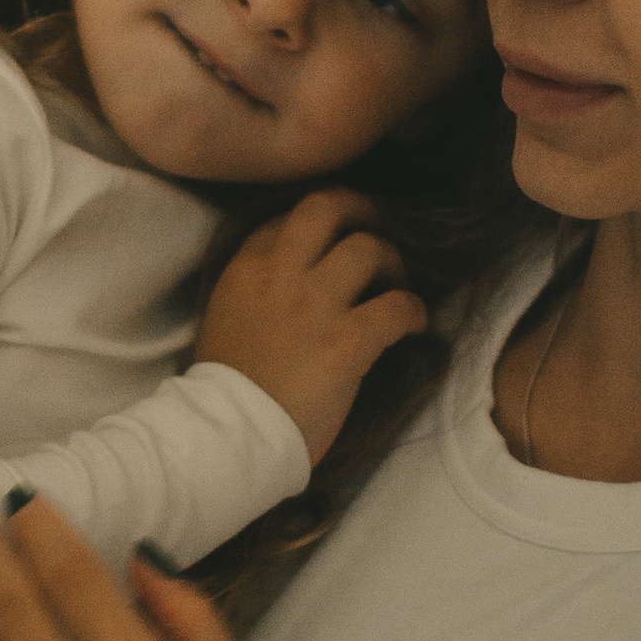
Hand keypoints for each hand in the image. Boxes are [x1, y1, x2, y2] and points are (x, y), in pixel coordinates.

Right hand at [195, 191, 426, 461]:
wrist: (232, 433)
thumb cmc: (227, 387)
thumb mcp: (226, 317)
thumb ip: (257, 289)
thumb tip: (298, 280)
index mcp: (245, 270)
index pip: (284, 218)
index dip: (318, 223)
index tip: (333, 239)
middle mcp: (280, 274)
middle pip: (326, 207)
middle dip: (359, 209)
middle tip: (375, 228)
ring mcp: (315, 305)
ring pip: (368, 248)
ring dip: (391, 262)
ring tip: (395, 283)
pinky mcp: (348, 341)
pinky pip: (397, 306)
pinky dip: (413, 311)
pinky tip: (414, 324)